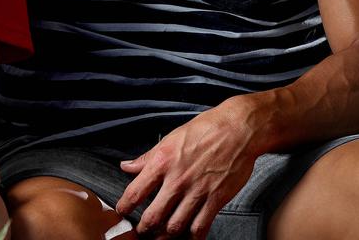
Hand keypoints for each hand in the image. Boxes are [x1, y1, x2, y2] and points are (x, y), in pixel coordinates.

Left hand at [117, 107, 257, 239]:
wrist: (237, 129)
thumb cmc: (204, 130)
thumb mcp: (170, 139)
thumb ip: (147, 157)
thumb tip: (126, 166)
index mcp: (162, 162)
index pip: (135, 192)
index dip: (124, 207)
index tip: (121, 212)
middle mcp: (177, 180)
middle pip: (153, 217)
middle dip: (144, 229)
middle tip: (142, 231)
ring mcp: (197, 192)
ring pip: (175, 226)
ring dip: (165, 236)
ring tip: (161, 236)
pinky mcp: (216, 199)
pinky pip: (200, 227)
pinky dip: (192, 237)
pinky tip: (188, 237)